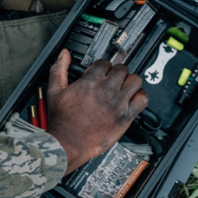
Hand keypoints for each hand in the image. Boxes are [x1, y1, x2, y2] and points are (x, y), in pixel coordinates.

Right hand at [43, 50, 147, 172]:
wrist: (69, 142)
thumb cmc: (62, 120)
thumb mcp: (54, 91)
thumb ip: (59, 70)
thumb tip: (64, 55)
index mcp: (90, 82)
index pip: (104, 63)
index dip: (102, 66)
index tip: (100, 72)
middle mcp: (106, 90)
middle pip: (122, 69)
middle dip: (116, 72)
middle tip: (112, 79)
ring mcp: (118, 103)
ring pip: (135, 80)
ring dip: (130, 81)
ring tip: (124, 87)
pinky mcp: (126, 116)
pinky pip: (143, 99)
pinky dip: (141, 96)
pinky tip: (132, 98)